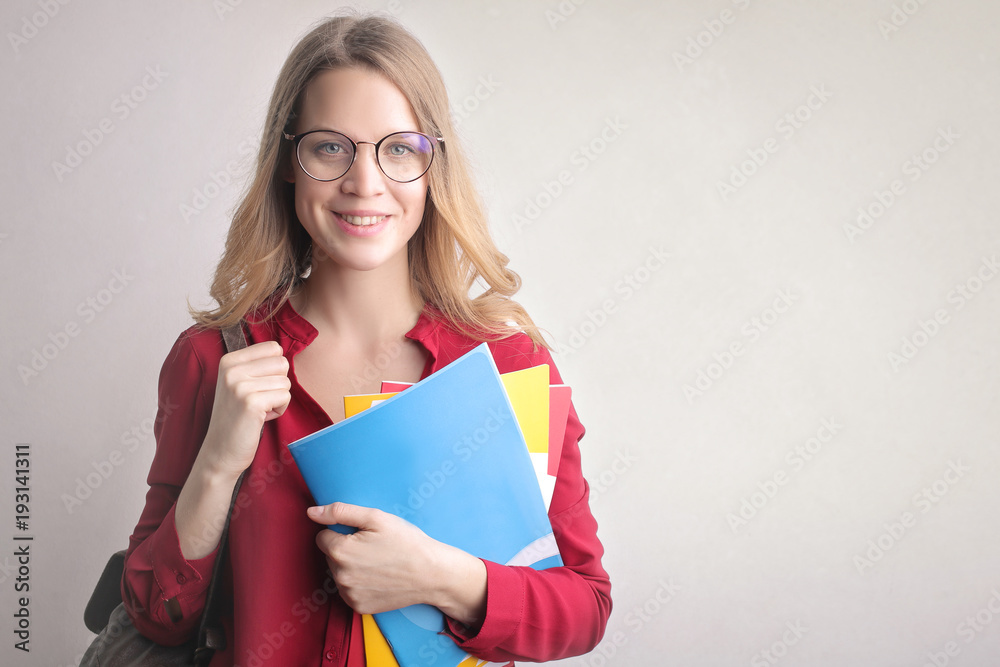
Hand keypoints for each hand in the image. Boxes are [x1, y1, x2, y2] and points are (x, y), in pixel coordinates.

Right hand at [200, 340, 290, 478]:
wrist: (220, 450)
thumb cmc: (237, 416)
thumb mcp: (239, 383)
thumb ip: (256, 365)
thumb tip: (281, 352)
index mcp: (229, 360)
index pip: (274, 348)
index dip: (275, 370)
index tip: (258, 385)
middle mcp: (232, 369)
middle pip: (282, 363)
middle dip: (278, 384)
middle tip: (259, 400)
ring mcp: (240, 385)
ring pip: (286, 382)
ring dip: (278, 399)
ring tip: (258, 410)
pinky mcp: (251, 402)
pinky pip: (285, 397)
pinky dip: (279, 410)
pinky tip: (260, 418)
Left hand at [306, 503, 486, 624]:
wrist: (431, 574)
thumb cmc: (406, 542)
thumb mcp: (376, 517)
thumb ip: (340, 511)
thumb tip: (312, 512)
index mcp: (340, 551)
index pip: (323, 536)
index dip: (342, 531)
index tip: (362, 534)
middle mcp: (339, 576)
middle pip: (330, 556)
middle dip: (345, 549)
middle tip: (373, 546)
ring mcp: (348, 594)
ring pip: (338, 573)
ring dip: (350, 566)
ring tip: (377, 561)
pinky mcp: (358, 607)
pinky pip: (348, 590)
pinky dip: (359, 583)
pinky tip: (378, 577)